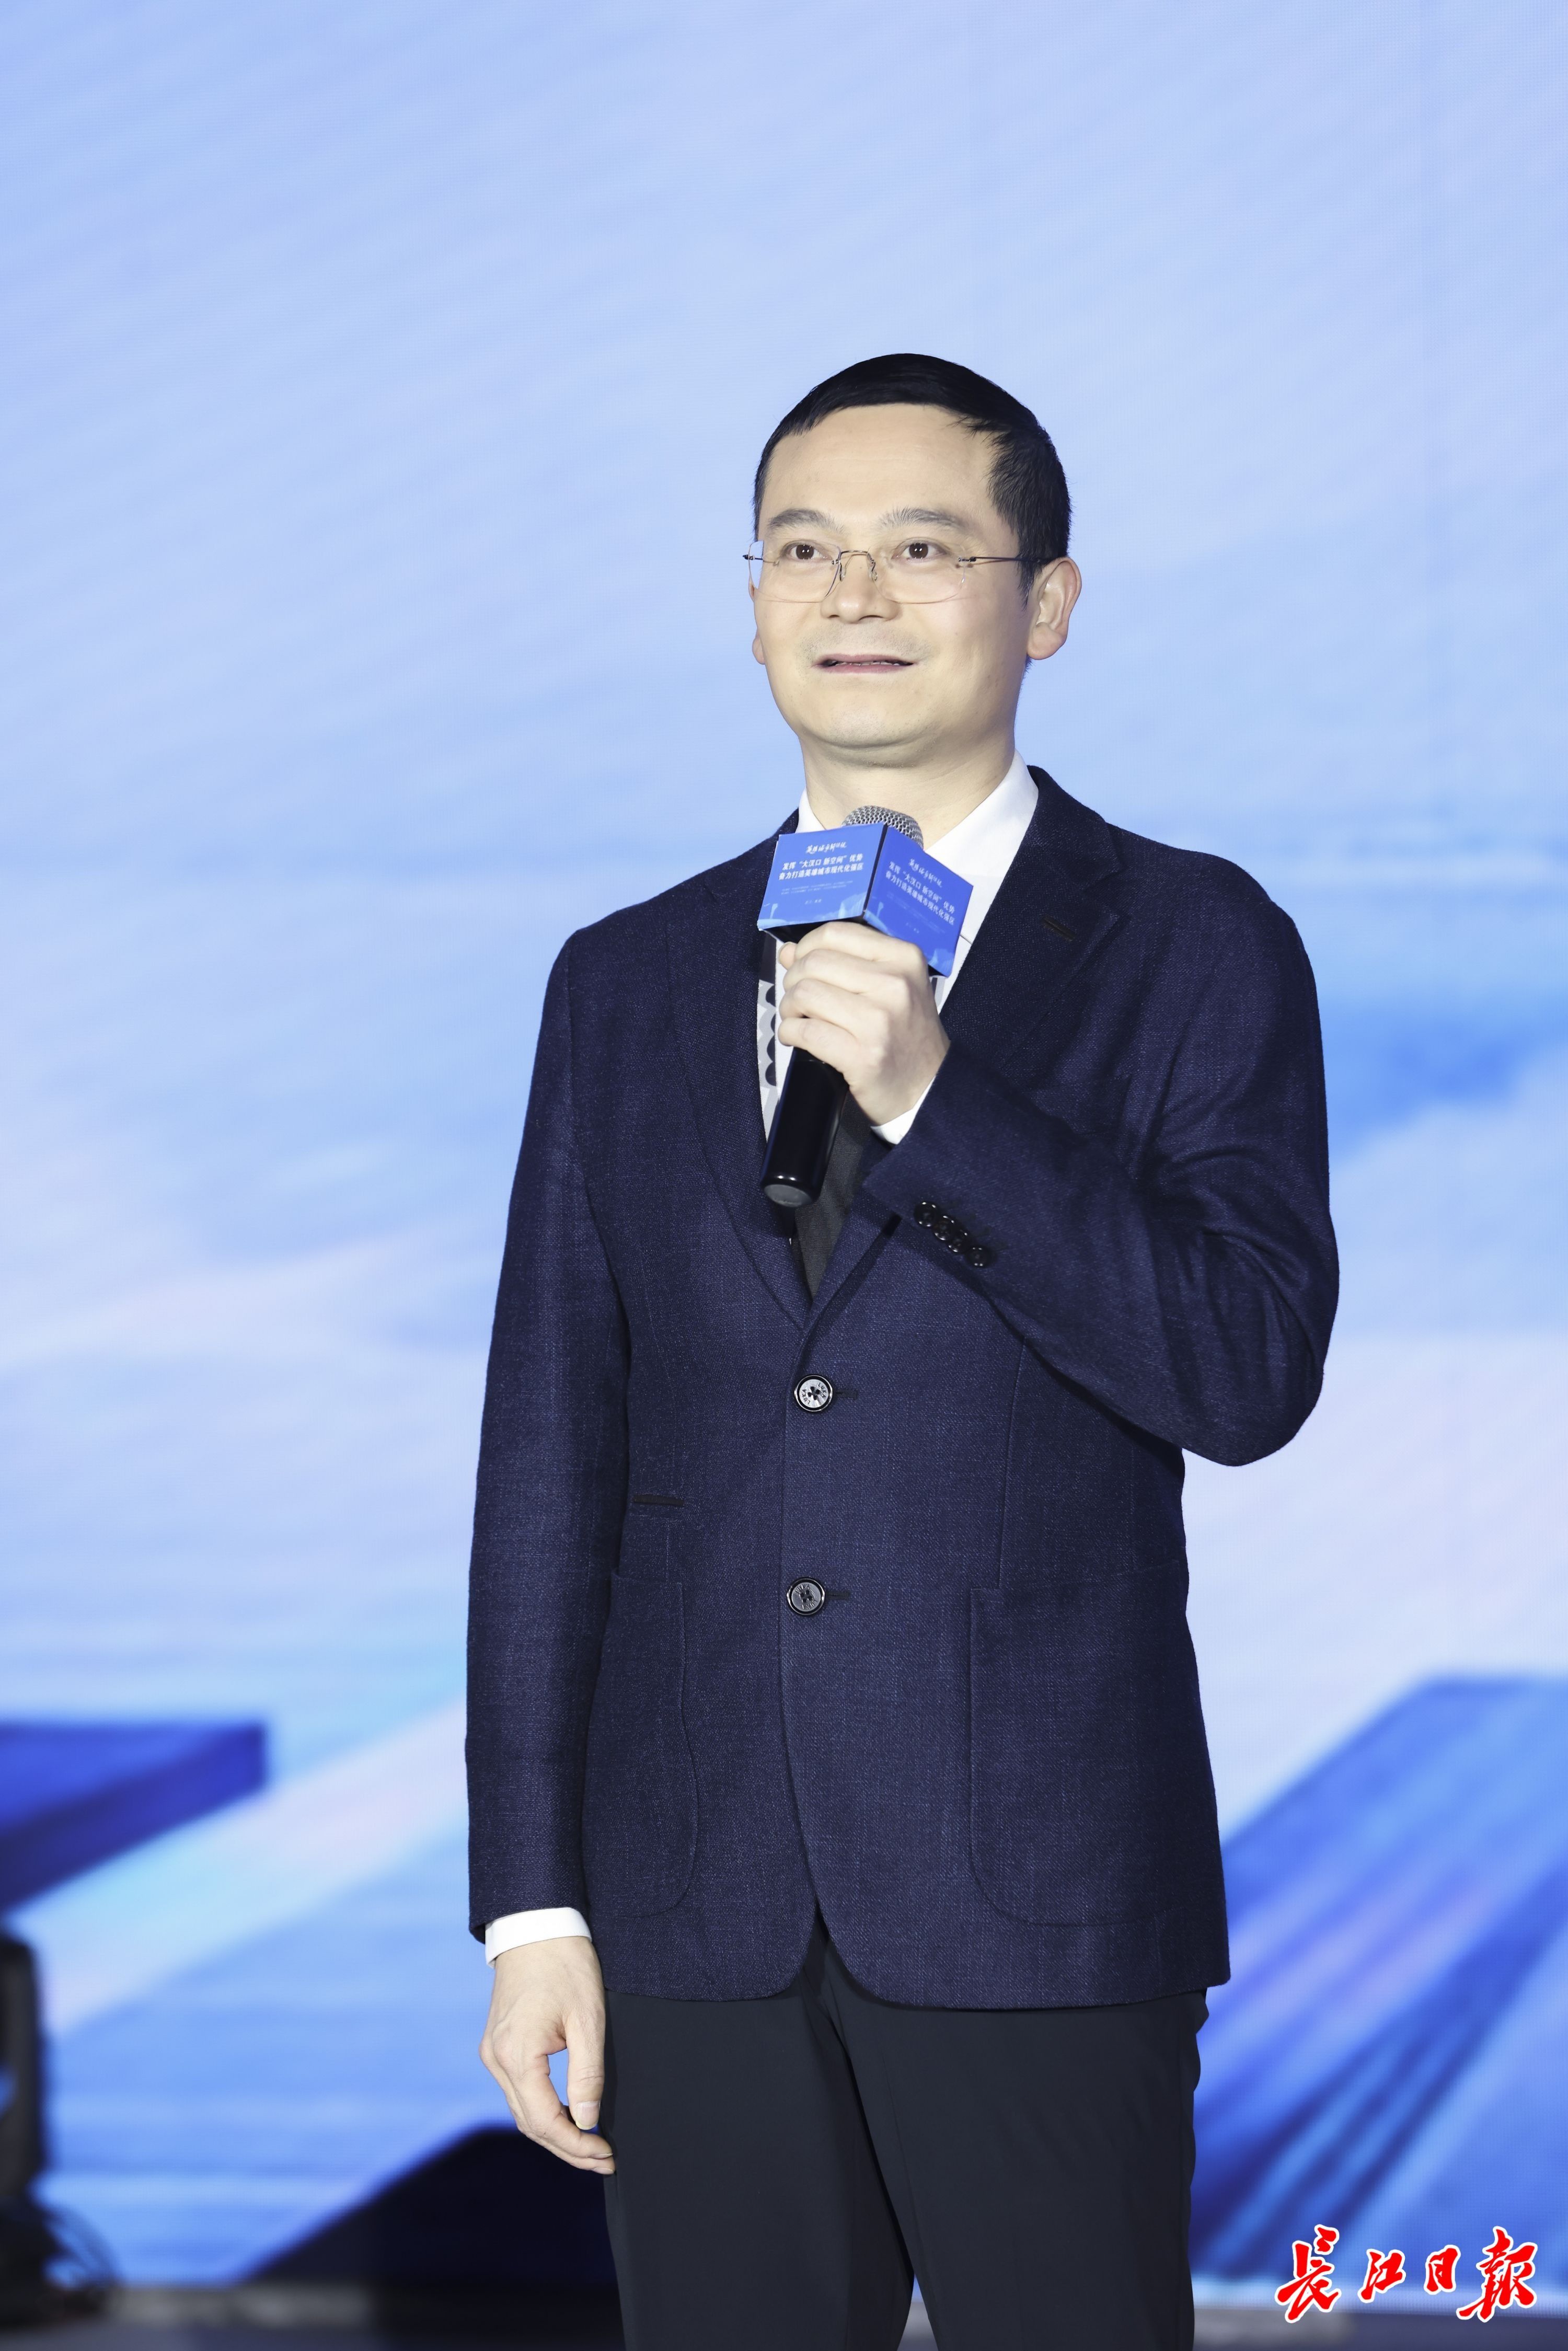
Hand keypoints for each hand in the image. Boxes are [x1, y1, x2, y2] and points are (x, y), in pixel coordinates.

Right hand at [480, 1937, 614, 2172]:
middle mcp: (496, 2059)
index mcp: (516, 2054)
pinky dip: (542, 2109)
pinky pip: (518, 2090)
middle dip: (568, 2147)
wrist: (535, 1925)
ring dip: (555, 2131)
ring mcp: (492, 2052)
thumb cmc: (566, 1965)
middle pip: (530, 2124)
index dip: (576, 2146)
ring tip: (591, 2143)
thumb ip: (587, 2074)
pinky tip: (568, 2113)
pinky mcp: (497, 2044)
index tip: (606, 2154)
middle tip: (604, 2158)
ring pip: (522, 2110)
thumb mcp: (588, 2019)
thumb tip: (587, 2121)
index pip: (545, 2122)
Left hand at [777, 922, 947, 1127]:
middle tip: (798, 1000)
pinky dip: (790, 1033)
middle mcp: (895, 984)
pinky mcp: (862, 1055)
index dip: (806, 948)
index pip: (834, 934)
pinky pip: (805, 1031)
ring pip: (804, 994)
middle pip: (814, 963)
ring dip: (790, 1008)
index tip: (802, 966)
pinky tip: (797, 1037)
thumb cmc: (905, 1035)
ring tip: (798, 1019)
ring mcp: (879, 1020)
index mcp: (903, 958)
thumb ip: (842, 963)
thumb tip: (790, 952)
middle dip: (794, 981)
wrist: (928, 1087)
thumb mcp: (889, 987)